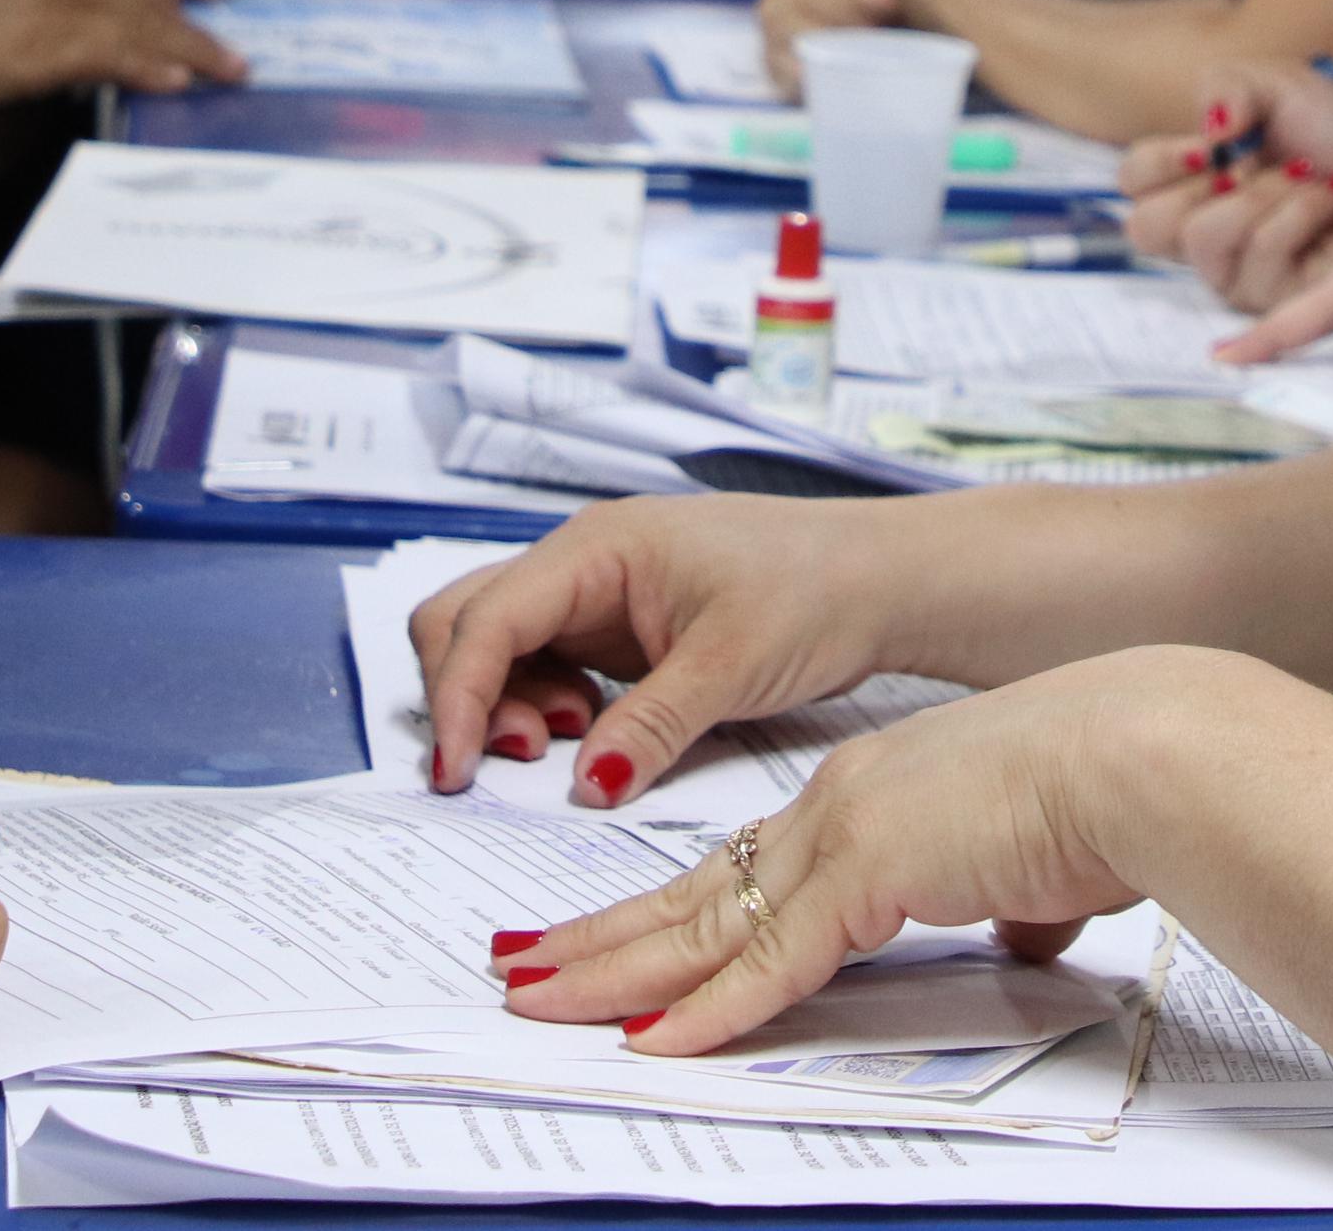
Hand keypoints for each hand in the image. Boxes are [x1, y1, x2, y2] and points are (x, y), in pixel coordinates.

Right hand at [0, 0, 246, 104]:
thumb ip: (32, 21)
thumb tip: (64, 54)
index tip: (199, 3)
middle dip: (191, 23)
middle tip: (232, 52)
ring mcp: (53, 6)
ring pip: (139, 23)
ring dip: (189, 49)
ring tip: (227, 70)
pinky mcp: (43, 44)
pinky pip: (111, 54)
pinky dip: (148, 66)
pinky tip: (177, 81)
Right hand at [412, 494, 901, 804]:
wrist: (876, 580)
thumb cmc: (815, 590)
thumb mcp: (732, 664)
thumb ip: (650, 726)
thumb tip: (585, 786)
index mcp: (597, 546)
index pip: (488, 618)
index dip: (459, 695)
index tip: (456, 770)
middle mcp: (582, 562)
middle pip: (466, 622)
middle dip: (473, 696)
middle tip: (528, 757)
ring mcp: (594, 595)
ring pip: (499, 649)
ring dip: (509, 706)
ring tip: (573, 746)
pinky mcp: (614, 629)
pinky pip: (544, 667)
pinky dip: (545, 709)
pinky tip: (596, 736)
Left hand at [493, 646, 1281, 1052]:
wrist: (1138, 754)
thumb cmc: (1107, 798)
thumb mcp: (1039, 865)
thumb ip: (1016, 902)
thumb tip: (1029, 933)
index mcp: (870, 798)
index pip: (741, 870)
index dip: (668, 911)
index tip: (612, 941)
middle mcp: (837, 809)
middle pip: (690, 892)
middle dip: (600, 939)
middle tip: (522, 969)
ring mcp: (844, 838)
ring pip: (699, 924)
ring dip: (612, 973)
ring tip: (535, 1000)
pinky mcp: (868, 875)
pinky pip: (767, 964)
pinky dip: (705, 1011)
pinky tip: (650, 1040)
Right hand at [1117, 63, 1332, 315]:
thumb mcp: (1276, 84)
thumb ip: (1227, 86)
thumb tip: (1211, 130)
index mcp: (1188, 180)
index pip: (1131, 184)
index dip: (1158, 161)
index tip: (1209, 143)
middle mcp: (1201, 233)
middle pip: (1148, 226)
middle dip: (1204, 182)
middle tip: (1251, 162)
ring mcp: (1235, 272)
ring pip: (1203, 238)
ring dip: (1265, 192)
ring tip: (1311, 176)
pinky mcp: (1274, 300)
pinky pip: (1262, 256)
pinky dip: (1302, 212)